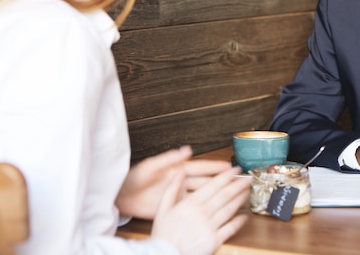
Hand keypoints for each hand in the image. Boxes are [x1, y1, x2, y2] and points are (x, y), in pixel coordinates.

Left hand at [117, 145, 237, 218]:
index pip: (201, 167)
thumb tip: (187, 149)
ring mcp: (178, 194)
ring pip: (202, 194)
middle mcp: (181, 181)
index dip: (215, 167)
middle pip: (205, 181)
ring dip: (215, 193)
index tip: (229, 166)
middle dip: (221, 180)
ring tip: (230, 193)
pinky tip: (212, 209)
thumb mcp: (152, 166)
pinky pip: (192, 206)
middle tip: (237, 179)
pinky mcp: (174, 206)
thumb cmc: (134, 178)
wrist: (122, 196)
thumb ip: (170, 158)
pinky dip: (203, 207)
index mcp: (177, 169)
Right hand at [152, 166, 250, 254]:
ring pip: (230, 209)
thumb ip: (172, 188)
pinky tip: (245, 215)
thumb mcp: (162, 208)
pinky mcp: (214, 240)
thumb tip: (180, 172)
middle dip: (239, 184)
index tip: (236, 170)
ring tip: (248, 191)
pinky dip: (239, 221)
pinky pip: (230, 228)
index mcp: (190, 203)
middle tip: (248, 178)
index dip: (227, 176)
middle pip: (225, 195)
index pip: (214, 185)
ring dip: (241, 198)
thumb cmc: (163, 234)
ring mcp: (209, 226)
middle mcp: (202, 213)